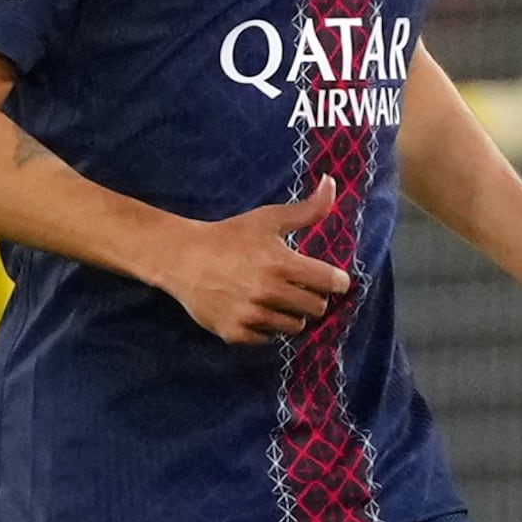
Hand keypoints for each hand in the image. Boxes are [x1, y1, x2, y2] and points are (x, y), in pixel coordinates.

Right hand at [153, 175, 353, 345]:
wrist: (183, 258)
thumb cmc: (230, 236)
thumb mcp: (269, 218)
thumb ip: (308, 209)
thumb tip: (332, 183)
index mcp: (282, 264)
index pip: (330, 282)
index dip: (337, 281)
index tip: (333, 279)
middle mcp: (268, 292)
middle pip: (317, 308)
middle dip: (314, 297)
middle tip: (300, 287)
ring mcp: (251, 315)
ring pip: (295, 326)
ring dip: (292, 314)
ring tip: (278, 298)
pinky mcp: (234, 333)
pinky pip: (268, 339)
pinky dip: (267, 328)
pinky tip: (258, 310)